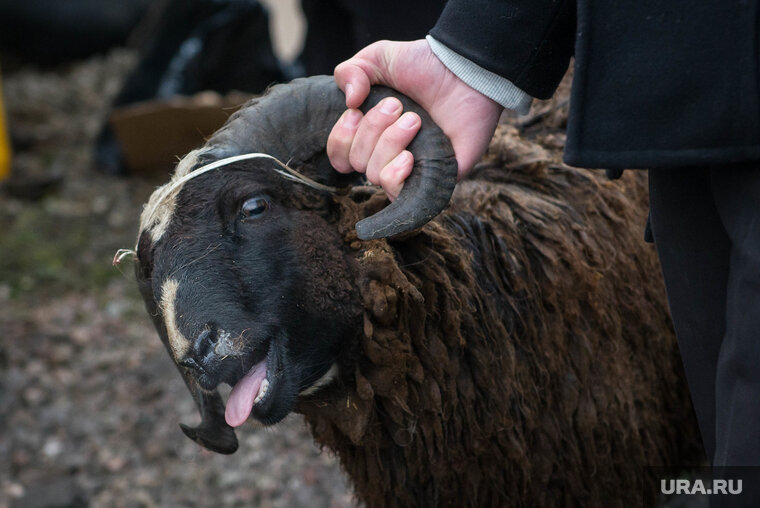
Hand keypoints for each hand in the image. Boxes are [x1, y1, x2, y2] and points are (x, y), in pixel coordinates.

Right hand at [327, 39, 502, 199]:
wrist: (464, 71)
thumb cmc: (424, 66)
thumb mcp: (377, 58)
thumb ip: (350, 72)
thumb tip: (349, 102)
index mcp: (372, 134)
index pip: (341, 156)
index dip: (341, 139)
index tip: (355, 112)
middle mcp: (388, 155)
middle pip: (358, 163)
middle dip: (372, 130)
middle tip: (397, 106)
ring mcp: (411, 170)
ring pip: (376, 176)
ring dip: (389, 143)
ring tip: (414, 121)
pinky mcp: (433, 179)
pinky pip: (401, 196)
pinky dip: (396, 177)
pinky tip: (408, 157)